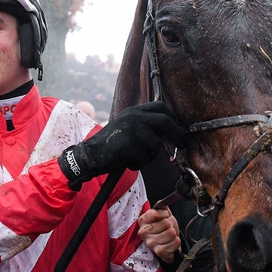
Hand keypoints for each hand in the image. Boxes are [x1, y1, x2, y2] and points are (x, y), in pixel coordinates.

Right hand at [58, 102, 185, 188]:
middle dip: (177, 135)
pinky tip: (126, 161)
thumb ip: (144, 125)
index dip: (173, 118)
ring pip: (155, 144)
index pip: (160, 107)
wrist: (89, 155)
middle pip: (165, 122)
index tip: (178, 129)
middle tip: (183, 144)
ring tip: (133, 157)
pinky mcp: (129, 144)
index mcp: (133, 111)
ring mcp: (131, 129)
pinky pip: (144, 157)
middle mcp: (133, 116)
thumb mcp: (127, 128)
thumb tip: (168, 132)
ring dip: (148, 155)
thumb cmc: (110, 146)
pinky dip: (137, 164)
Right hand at [138, 208, 180, 262]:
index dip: (164, 213)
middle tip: (167, 228)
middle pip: (165, 223)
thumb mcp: (164, 215)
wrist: (169, 242)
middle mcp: (143, 232)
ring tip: (170, 236)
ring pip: (171, 233)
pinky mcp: (159, 252)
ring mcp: (150, 243)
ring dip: (174, 234)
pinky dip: (176, 242)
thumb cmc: (165, 228)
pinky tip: (172, 242)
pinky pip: (175, 243)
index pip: (155, 213)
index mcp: (142, 221)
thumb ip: (162, 207)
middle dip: (170, 224)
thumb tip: (163, 204)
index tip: (165, 216)